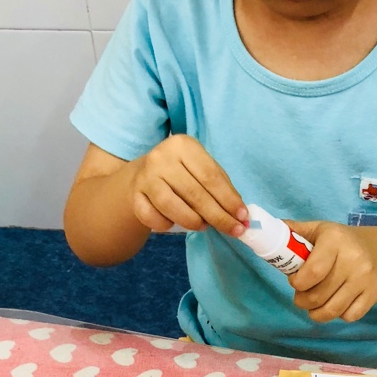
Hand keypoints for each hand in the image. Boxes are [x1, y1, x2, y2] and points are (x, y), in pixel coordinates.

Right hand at [130, 135, 246, 235]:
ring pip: (173, 207)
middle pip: (195, 194)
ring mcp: (145, 177)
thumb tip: (241, 215)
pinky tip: (174, 223)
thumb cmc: (182, 172)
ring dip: (194, 222)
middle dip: (218, 216)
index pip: (211, 176)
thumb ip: (221, 187)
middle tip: (234, 231)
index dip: (229, 200)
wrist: (143, 174)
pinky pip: (153, 218)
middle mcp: (161, 157)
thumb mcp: (201, 169)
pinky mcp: (134, 195)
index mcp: (183, 145)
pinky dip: (167, 225)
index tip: (243, 218)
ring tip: (204, 225)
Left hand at [286, 221, 376, 323]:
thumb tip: (262, 229)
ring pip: (333, 310)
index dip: (297, 283)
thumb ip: (294, 231)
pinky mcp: (375, 294)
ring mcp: (366, 279)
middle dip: (303, 301)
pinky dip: (338, 315)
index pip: (312, 272)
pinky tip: (335, 304)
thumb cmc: (342, 242)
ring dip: (316, 313)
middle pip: (319, 296)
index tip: (295, 281)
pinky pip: (350, 316)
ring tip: (314, 305)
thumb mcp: (319, 230)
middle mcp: (354, 259)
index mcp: (335, 240)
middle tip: (301, 297)